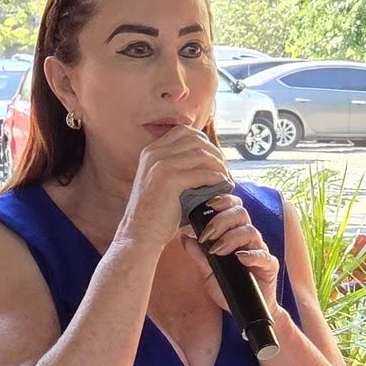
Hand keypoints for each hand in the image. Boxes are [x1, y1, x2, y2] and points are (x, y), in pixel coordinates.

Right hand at [114, 126, 233, 253]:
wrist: (140, 234)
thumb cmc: (155, 214)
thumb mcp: (161, 182)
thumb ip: (177, 167)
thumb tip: (208, 158)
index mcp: (151, 151)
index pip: (184, 131)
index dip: (203, 141)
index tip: (214, 156)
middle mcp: (154, 154)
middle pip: (195, 139)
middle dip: (215, 152)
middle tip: (225, 168)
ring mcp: (160, 165)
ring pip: (202, 155)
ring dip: (219, 166)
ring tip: (226, 178)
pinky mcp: (169, 180)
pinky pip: (203, 173)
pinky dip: (217, 178)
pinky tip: (223, 186)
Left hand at [181, 195, 281, 315]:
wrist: (244, 309)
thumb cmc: (227, 287)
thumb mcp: (207, 272)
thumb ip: (199, 255)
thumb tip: (184, 237)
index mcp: (235, 233)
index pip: (233, 208)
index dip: (223, 201)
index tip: (208, 205)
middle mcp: (249, 238)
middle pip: (241, 214)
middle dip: (222, 220)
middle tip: (207, 234)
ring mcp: (260, 250)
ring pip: (250, 232)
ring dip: (231, 238)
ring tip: (217, 250)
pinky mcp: (269, 266)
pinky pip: (263, 255)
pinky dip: (251, 255)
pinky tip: (239, 258)